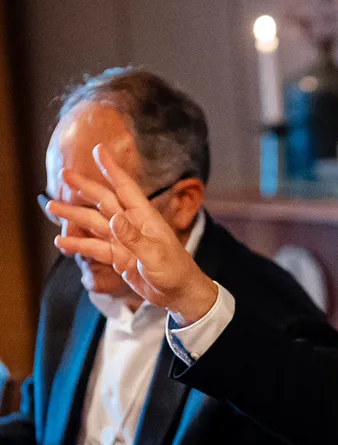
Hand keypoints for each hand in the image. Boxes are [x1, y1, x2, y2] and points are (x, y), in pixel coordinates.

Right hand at [48, 145, 218, 325]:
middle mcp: (132, 225)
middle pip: (104, 201)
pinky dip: (78, 244)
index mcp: (145, 218)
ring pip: (94, 223)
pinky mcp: (118, 257)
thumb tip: (113, 219)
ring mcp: (123, 241)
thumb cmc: (176, 272)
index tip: (98, 150)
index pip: (125, 188)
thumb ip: (134, 238)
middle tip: (64, 175)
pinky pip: (94, 247)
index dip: (111, 169)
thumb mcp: (156, 256)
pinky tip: (61, 241)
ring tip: (51, 207)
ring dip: (74, 215)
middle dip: (85, 188)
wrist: (179, 294)